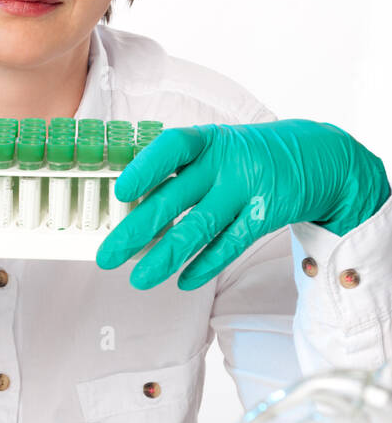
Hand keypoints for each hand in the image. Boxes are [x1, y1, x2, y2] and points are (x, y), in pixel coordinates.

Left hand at [96, 120, 389, 290]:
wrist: (313, 157)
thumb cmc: (244, 156)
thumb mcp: (214, 150)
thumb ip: (177, 173)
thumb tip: (127, 207)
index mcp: (207, 141)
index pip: (172, 148)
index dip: (145, 169)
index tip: (120, 192)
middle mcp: (225, 164)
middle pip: (175, 198)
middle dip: (137, 230)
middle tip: (108, 256)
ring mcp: (246, 191)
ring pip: (200, 228)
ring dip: (166, 256)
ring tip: (139, 279)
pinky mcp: (264, 216)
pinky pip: (230, 245)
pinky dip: (206, 265)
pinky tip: (182, 281)